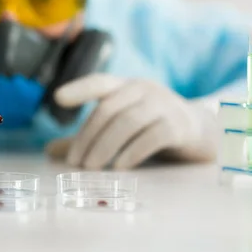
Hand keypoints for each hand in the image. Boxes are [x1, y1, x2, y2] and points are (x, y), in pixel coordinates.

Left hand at [46, 74, 216, 168]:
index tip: (57, 98)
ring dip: (105, 146)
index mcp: (127, 87)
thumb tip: (50, 151)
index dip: (79, 89)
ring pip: (128, 122)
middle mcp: (144, 90)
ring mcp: (164, 106)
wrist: (202, 132)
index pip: (100, 82)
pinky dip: (132, 153)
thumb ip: (89, 138)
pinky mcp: (179, 126)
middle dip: (87, 137)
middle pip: (108, 109)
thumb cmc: (153, 127)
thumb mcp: (121, 127)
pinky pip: (152, 137)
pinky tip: (120, 168)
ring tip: (91, 168)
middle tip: (74, 163)